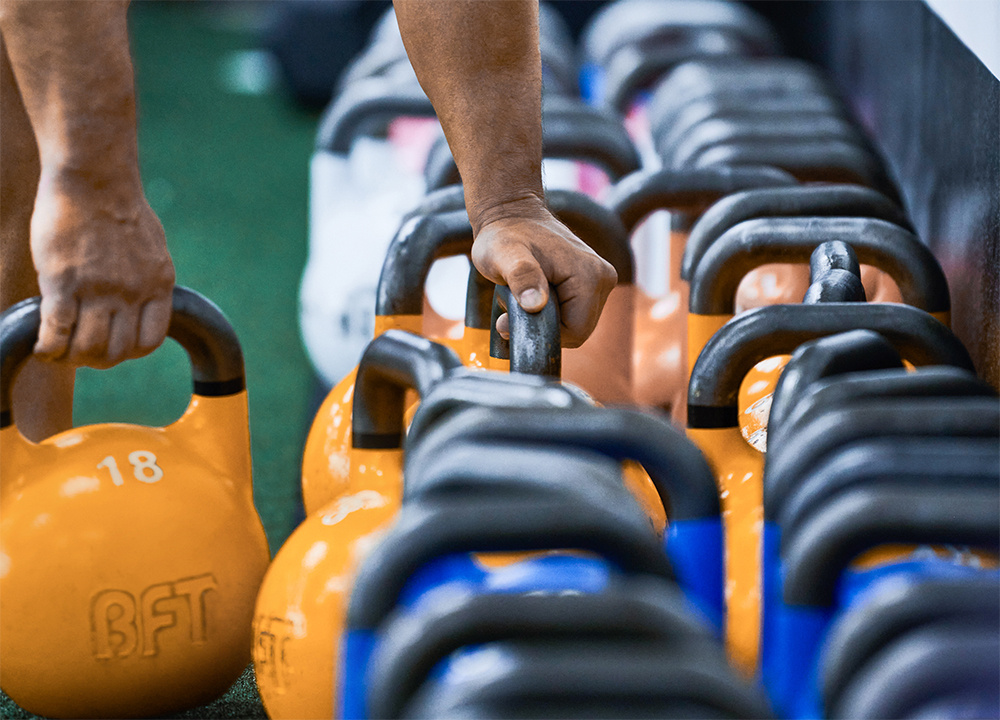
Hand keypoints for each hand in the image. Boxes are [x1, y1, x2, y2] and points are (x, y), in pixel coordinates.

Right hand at [30, 170, 174, 368]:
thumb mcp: (150, 248)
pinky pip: (57, 332)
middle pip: (117, 351)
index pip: (150, 340)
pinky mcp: (62, 282)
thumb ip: (145, 278)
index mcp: (158, 284)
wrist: (94, 176)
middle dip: (97, 359)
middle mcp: (132, 292)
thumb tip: (139, 299)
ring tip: (58, 351)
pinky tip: (41, 346)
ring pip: (87, 348)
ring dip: (70, 357)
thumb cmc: (118, 206)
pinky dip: (48, 348)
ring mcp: (98, 289)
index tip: (114, 347)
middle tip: (80, 352)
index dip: (130, 352)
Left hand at [471, 199, 616, 347]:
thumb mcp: (503, 255)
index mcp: (590, 275)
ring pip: (576, 325)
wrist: (513, 216)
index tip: (515, 316)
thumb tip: (536, 304)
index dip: (545, 333)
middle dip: (545, 326)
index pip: (576, 332)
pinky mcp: (594, 283)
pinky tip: (535, 294)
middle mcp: (604, 278)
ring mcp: (601, 281)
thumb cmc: (504, 236)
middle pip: (579, 331)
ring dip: (547, 320)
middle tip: (515, 305)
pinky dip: (552, 313)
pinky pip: (575, 315)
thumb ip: (521, 276)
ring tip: (524, 295)